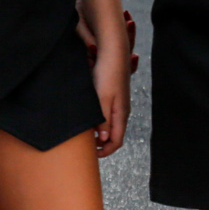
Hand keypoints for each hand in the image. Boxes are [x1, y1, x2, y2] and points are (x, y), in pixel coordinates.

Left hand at [92, 28, 129, 157]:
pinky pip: (108, 116)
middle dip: (102, 145)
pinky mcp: (114, 97)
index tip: (92, 156)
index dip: (105, 151)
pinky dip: (100, 123)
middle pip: (114, 135)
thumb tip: (102, 140)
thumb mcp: (102, 99)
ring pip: (111, 126)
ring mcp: (119, 104)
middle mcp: (122, 111)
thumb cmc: (107, 74)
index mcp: (121, 114)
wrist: (113, 53)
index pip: (116, 141)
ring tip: (86, 137)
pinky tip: (90, 120)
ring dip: (100, 134)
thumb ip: (103, 120)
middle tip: (87, 150)